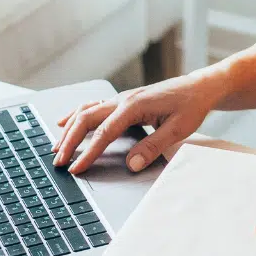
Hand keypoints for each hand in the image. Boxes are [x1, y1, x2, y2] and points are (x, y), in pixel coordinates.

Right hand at [54, 70, 228, 174]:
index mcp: (134, 106)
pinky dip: (76, 116)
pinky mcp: (122, 101)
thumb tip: (131, 165)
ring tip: (56, 147)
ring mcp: (121, 99)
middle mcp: (122, 100)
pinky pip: (93, 107)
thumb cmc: (190, 106)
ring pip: (86, 112)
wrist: (198, 87)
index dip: (88, 153)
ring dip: (69, 129)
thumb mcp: (178, 129)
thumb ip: (153, 147)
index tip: (76, 168)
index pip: (104, 133)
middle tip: (58, 161)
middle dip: (70, 141)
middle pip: (86, 119)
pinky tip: (65, 122)